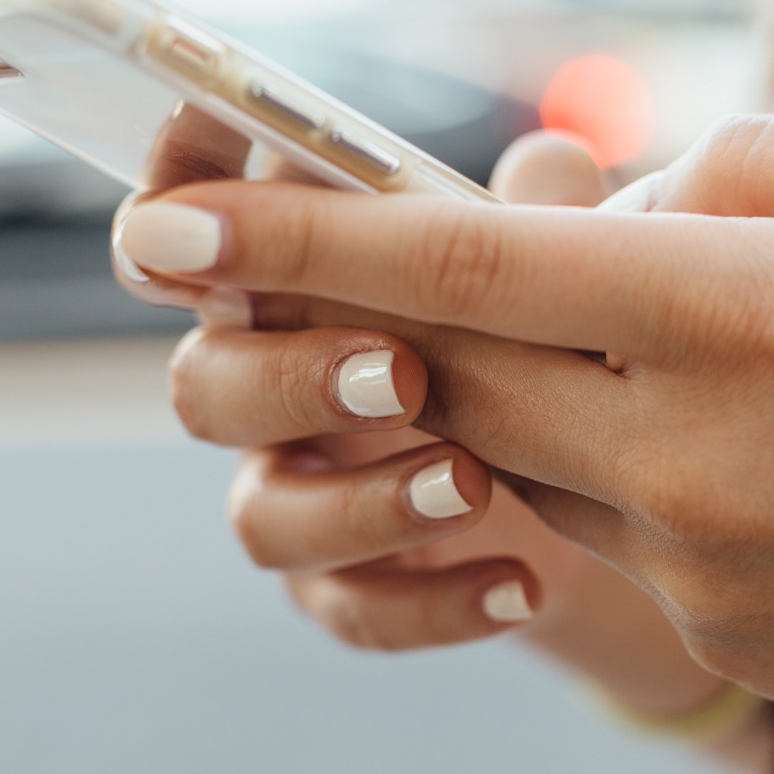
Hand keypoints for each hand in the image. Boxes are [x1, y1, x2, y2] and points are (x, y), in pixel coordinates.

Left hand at [119, 114, 773, 728]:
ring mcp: (694, 559)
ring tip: (658, 348)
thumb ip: (746, 164)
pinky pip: (608, 530)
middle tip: (371, 271)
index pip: (466, 264)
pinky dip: (622, 465)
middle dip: (387, 314)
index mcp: (742, 310)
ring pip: (521, 453)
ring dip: (529, 386)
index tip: (175, 225)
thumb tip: (608, 198)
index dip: (302, 239)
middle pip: (454, 369)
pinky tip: (745, 451)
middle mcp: (690, 446)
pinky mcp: (713, 630)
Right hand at [120, 129, 729, 719]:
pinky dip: (433, 605)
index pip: (190, 235)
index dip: (173, 204)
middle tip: (404, 373)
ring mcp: (301, 493)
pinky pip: (351, 610)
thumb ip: (542, 215)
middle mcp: (270, 387)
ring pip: (263, 517)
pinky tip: (521, 585)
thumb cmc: (545, 337)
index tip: (199, 198)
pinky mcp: (346, 585)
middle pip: (205, 386)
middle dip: (291, 377)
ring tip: (475, 484)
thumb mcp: (558, 269)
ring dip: (362, 502)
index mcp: (293, 284)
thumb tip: (554, 163)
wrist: (600, 488)